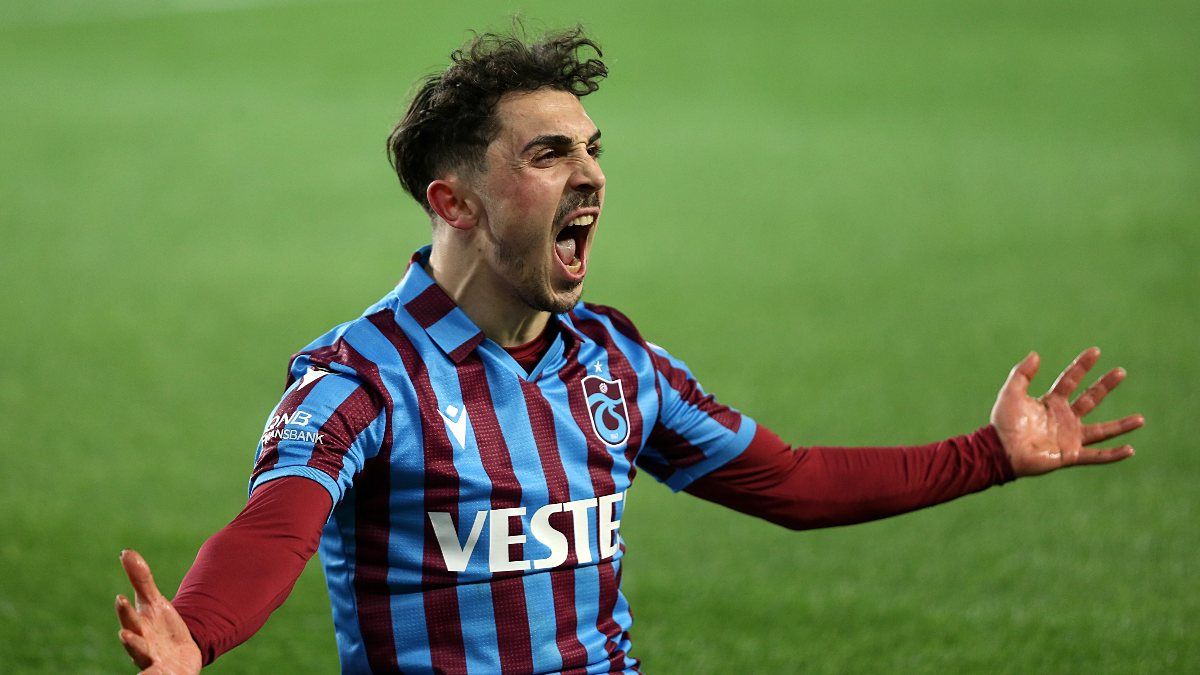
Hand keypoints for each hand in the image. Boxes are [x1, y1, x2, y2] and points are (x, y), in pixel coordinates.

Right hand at [115, 550, 201, 673]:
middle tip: (126, 634)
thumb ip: (141, 580)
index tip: (121, 598)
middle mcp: (142, 649)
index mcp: (138, 629)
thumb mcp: (155, 602)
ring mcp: (155, 664)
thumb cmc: (160, 626)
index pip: (129, 618)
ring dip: (148, 668)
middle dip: (131, 640)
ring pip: (148, 668)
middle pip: (135, 644)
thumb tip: (126, 551)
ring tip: (149, 669)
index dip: (125, 610)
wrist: (178, 653)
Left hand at [991, 347, 1143, 476]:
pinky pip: (1096, 455)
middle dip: (1105, 385)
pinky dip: (1113, 454)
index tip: (1096, 351)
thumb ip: (1022, 374)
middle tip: (1121, 371)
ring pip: (1101, 430)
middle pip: (1090, 399)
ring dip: (1121, 425)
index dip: (1082, 365)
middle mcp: (1064, 418)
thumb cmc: (1003, 423)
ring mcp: (1069, 437)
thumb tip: (1036, 354)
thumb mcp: (1011, 393)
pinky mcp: (1070, 455)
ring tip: (1141, 419)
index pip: (1070, 380)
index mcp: (1050, 402)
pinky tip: (1130, 450)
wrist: (1000, 450)